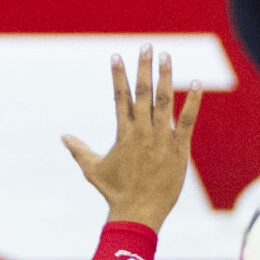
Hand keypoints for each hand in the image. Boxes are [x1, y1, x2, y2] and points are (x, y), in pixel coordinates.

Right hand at [63, 47, 201, 229]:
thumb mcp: (93, 169)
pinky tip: (197, 83)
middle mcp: (141, 132)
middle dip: (143, 67)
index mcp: (123, 133)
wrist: (138, 213)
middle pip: (142, 92)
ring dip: (165, 77)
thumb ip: (79, 149)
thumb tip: (63, 136)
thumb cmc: (115, 193)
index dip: (118, 75)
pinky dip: (193, 102)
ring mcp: (161, 139)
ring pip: (164, 101)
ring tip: (166, 56)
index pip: (119, 97)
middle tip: (146, 46)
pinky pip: (187, 121)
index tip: (117, 56)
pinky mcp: (178, 149)